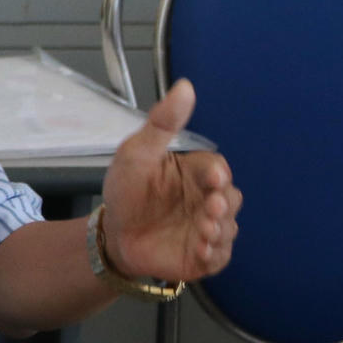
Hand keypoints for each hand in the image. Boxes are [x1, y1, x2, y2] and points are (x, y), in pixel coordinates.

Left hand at [100, 79, 241, 282]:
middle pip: (230, 199)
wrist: (112, 232)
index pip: (217, 169)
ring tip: (203, 231)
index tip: (213, 178)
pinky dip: (214, 254)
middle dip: (224, 204)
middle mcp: (207, 199)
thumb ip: (162, 122)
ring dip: (219, 230)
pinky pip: (219, 256)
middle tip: (210, 208)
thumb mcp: (136, 152)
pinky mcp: (203, 255)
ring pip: (228, 228)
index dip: (218, 174)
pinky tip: (201, 251)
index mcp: (195, 173)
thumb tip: (185, 86)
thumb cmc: (126, 189)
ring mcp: (207, 228)